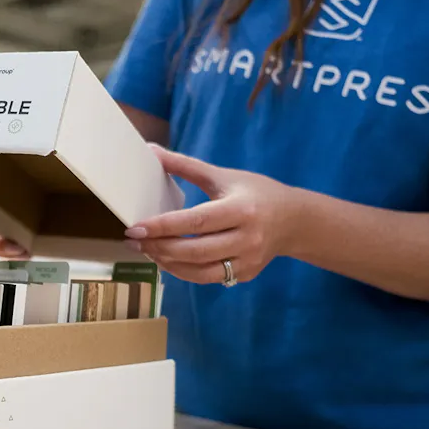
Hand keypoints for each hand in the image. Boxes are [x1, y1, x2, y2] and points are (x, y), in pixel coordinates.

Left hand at [124, 144, 301, 284]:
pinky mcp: (245, 274)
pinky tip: (167, 259)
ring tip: (147, 251)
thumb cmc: (256, 193)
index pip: (196, 221)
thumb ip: (186, 166)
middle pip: (195, 251)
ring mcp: (247, 260)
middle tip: (134, 241)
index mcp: (241, 209)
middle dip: (160, 248)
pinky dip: (183, 271)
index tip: (135, 228)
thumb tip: (151, 150)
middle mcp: (246, 238)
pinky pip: (207, 278)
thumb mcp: (223, 176)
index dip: (163, 226)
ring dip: (168, 263)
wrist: (294, 220)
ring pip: (199, 271)